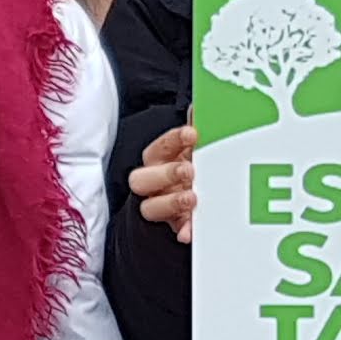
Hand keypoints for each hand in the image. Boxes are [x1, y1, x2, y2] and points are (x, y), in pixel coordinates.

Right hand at [130, 124, 199, 245]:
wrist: (197, 196)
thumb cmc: (192, 166)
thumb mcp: (194, 148)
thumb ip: (194, 132)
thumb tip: (198, 108)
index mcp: (157, 160)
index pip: (157, 148)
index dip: (172, 140)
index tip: (192, 134)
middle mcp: (153, 184)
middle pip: (142, 180)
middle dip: (166, 173)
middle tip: (189, 170)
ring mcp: (160, 205)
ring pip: (150, 207)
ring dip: (170, 202)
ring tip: (192, 198)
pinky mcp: (173, 225)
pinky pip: (174, 230)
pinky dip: (183, 231)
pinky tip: (191, 232)